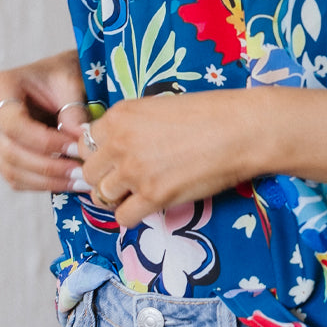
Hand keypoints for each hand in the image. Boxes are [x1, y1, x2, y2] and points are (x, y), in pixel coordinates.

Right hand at [0, 49, 90, 192]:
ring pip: (11, 169)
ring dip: (48, 180)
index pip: (13, 124)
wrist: (55, 81)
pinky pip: (15, 177)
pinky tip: (69, 182)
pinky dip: (42, 184)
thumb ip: (74, 108)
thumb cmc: (61, 76)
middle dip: (49, 165)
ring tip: (80, 180)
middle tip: (81, 170)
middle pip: (10, 151)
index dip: (45, 141)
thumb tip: (79, 138)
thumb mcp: (72, 82)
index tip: (75, 147)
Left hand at [76, 89, 269, 228]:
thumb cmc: (209, 114)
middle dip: (105, 178)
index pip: (87, 143)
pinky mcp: (153, 196)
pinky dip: (132, 216)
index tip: (114, 160)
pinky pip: (123, 218)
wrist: (240, 129)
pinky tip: (148, 206)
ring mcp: (134, 171)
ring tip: (138, 193)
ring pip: (102, 197)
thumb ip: (132, 126)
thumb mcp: (159, 108)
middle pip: (89, 172)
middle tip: (125, 180)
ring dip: (117, 198)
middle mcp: (120, 143)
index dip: (101, 155)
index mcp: (120, 116)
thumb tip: (119, 148)